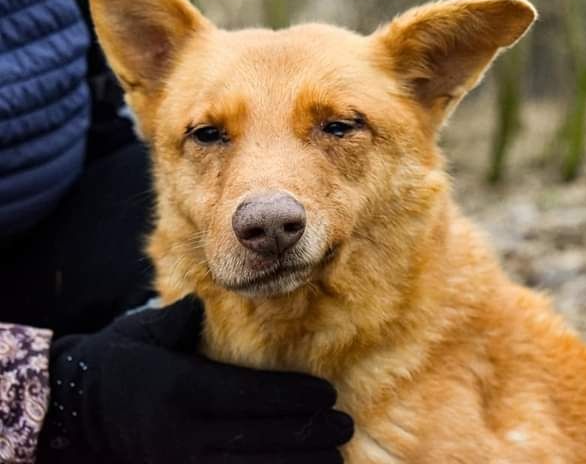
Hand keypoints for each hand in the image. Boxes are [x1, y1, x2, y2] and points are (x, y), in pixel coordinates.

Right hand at [38, 295, 352, 462]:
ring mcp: (181, 460)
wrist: (76, 407)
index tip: (327, 395)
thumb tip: (216, 304)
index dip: (293, 398)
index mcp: (181, 389)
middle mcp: (184, 431)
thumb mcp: (151, 329)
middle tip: (343, 427)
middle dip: (306, 434)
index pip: (250, 396)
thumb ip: (188, 318)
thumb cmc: (123, 359)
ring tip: (333, 457)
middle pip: (258, 437)